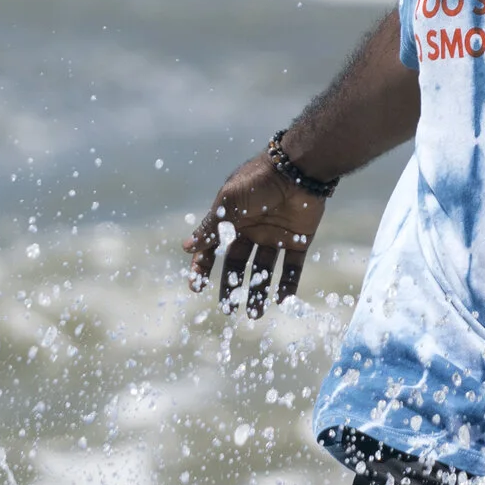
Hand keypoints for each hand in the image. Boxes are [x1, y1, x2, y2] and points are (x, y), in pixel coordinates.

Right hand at [187, 154, 325, 312]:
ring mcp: (275, 236)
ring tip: (255, 315)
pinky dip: (287, 284)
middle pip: (238, 265)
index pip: (213, 248)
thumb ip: (211, 227)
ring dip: (259, 292)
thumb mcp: (229, 203)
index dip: (203, 267)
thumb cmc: (258, 182)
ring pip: (264, 271)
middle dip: (232, 288)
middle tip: (229, 310)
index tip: (196, 286)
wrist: (298, 169)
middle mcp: (252, 230)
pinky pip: (291, 268)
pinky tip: (281, 301)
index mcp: (232, 220)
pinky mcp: (298, 240)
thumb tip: (186, 247)